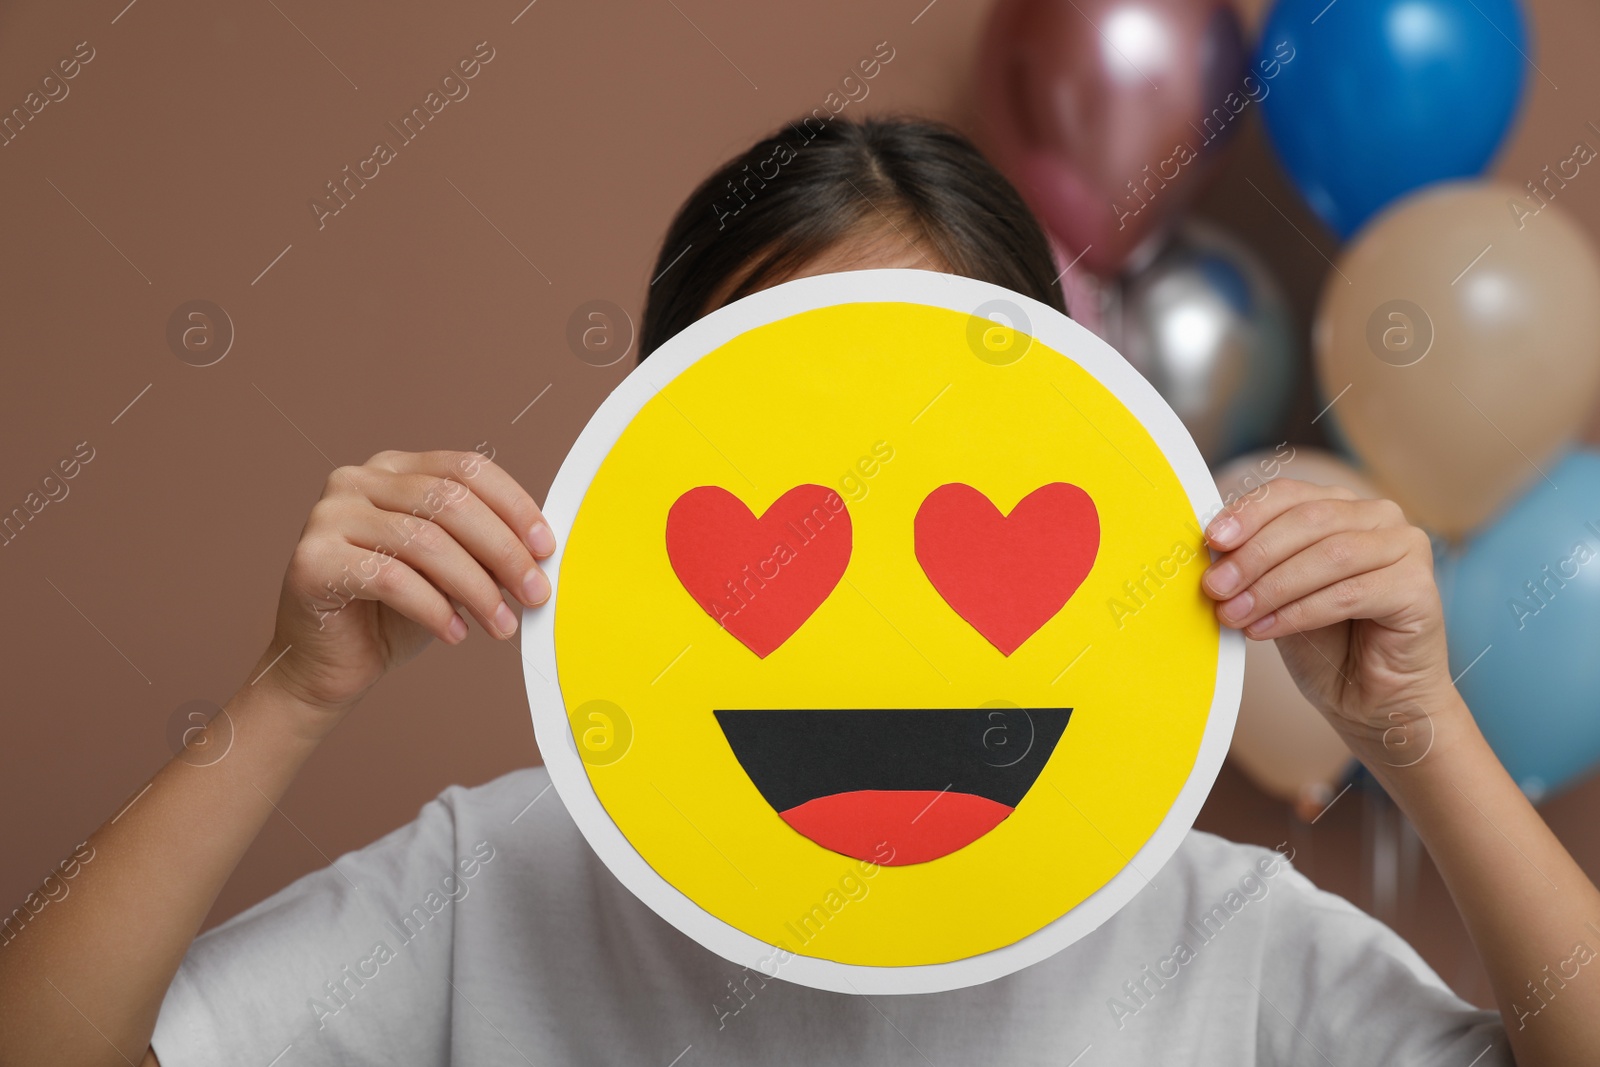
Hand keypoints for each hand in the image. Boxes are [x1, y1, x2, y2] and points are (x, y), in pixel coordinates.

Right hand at [257, 449, 554, 726]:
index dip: (514, 507)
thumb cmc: (390, 614)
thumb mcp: (450, 573)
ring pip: (425, 541)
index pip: (466, 469)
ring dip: (476, 588)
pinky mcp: (313, 560)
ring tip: (502, 625)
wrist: (327, 665)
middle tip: (534, 593)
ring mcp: (330, 516)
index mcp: (394, 470)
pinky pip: (392, 579)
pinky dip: (434, 609)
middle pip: (450, 501)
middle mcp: (357, 481)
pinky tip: (456, 634)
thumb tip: (540, 553)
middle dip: (503, 551)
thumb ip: (484, 550)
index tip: (545, 548)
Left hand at [1200, 479, 1455, 762]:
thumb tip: (1210, 546)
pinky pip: (1349, 593)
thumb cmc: (1324, 643)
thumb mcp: (1275, 593)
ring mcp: (1406, 547)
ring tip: (1234, 614)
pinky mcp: (1418, 587)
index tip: (1211, 540)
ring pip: (1328, 555)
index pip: (1289, 494)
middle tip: (1216, 587)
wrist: (1372, 701)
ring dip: (1272, 586)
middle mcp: (1379, 516)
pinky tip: (1265, 629)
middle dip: (1254, 554)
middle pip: (1308, 520)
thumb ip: (1252, 563)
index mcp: (1341, 506)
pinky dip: (1299, 612)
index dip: (1248, 513)